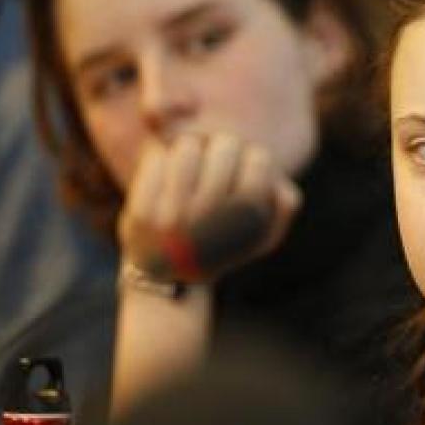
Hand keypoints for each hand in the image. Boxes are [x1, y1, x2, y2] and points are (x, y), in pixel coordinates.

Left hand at [118, 133, 301, 278]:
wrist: (168, 280)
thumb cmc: (222, 247)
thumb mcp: (264, 235)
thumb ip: (284, 208)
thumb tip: (280, 187)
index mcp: (246, 223)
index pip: (260, 157)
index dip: (252, 157)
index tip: (242, 167)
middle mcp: (212, 222)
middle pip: (226, 144)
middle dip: (220, 148)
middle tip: (214, 159)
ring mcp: (173, 219)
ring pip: (187, 146)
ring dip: (189, 149)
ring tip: (188, 162)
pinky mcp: (140, 216)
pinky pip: (154, 161)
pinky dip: (159, 161)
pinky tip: (163, 176)